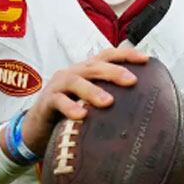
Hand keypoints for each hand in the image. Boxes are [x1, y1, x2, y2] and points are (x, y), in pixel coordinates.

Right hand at [18, 47, 148, 153]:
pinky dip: (70, 107)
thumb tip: (145, 104)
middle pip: (94, 66)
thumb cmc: (72, 112)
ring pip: (76, 82)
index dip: (126, 55)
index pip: (107, 56)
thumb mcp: (92, 101)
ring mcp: (58, 86)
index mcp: (87, 70)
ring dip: (93, 90)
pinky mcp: (46, 102)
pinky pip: (58, 101)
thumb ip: (112, 97)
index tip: (146, 59)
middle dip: (114, 71)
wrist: (38, 128)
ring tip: (108, 102)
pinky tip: (82, 115)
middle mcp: (73, 73)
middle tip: (132, 81)